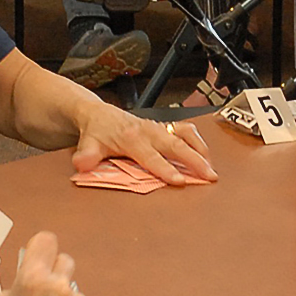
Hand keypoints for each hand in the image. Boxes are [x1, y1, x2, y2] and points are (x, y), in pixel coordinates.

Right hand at [0, 232, 95, 295]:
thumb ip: (15, 288)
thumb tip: (23, 281)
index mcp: (33, 279)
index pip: (45, 240)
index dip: (39, 248)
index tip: (35, 256)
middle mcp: (59, 287)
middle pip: (64, 259)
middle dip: (53, 270)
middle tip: (41, 288)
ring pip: (73, 286)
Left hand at [71, 107, 217, 184]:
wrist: (98, 114)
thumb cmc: (96, 132)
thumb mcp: (88, 143)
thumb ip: (87, 155)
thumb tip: (83, 163)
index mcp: (131, 137)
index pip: (151, 156)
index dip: (164, 169)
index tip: (178, 181)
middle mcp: (149, 130)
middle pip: (176, 145)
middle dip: (194, 161)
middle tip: (209, 176)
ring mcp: (158, 127)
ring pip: (185, 135)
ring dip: (200, 150)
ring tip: (212, 168)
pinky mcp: (164, 126)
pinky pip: (185, 130)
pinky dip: (198, 142)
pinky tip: (206, 155)